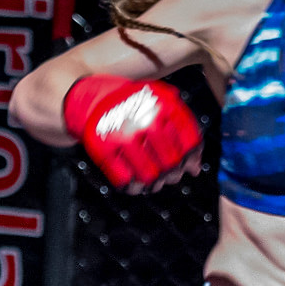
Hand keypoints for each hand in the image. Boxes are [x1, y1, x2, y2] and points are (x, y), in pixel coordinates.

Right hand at [63, 75, 202, 192]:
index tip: (191, 164)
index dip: (193, 157)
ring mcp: (122, 135)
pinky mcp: (102, 148)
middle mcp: (145, 119)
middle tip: (171, 174)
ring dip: (155, 182)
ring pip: (150, 174)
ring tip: (155, 181)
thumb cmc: (131, 105)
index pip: (190, 140)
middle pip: (172, 161)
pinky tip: (136, 184)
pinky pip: (124, 178)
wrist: (88, 98)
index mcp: (164, 104)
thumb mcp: (160, 105)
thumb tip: (195, 167)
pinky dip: (133, 186)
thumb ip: (181, 131)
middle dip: (174, 172)